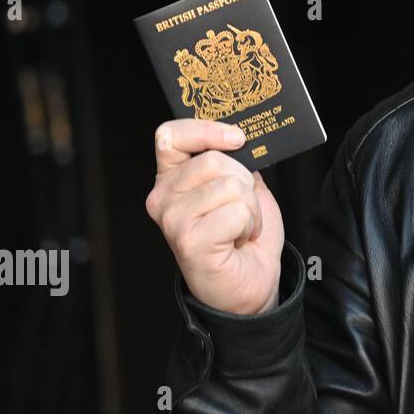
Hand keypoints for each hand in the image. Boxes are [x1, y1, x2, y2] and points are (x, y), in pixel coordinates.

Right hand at [145, 119, 284, 314]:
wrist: (250, 284)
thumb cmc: (243, 235)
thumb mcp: (243, 188)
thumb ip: (237, 162)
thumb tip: (243, 137)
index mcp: (172, 179)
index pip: (170, 136)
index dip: (205, 130)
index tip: (237, 139)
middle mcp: (163, 198)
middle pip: (214, 160)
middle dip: (245, 182)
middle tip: (243, 209)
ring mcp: (172, 220)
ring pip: (231, 186)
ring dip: (251, 208)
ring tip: (240, 228)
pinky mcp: (188, 241)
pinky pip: (237, 212)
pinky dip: (250, 225)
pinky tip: (238, 241)